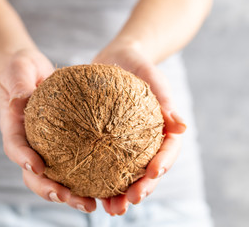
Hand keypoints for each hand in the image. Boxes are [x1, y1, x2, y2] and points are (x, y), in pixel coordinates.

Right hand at [0, 49, 95, 212]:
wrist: (30, 72)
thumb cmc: (21, 70)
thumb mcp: (17, 71)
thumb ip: (17, 84)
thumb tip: (20, 99)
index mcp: (14, 128)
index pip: (15, 147)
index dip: (24, 160)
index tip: (38, 167)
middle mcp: (28, 144)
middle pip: (35, 174)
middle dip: (50, 189)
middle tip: (70, 198)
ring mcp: (44, 147)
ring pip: (55, 176)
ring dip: (71, 193)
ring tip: (92, 204)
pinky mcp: (60, 145)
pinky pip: (72, 163)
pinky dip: (86, 177)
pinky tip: (105, 184)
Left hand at [92, 39, 186, 215]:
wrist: (118, 58)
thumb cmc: (140, 66)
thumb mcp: (153, 78)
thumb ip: (166, 100)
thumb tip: (182, 127)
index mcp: (162, 130)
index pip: (168, 152)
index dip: (162, 165)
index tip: (152, 174)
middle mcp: (145, 141)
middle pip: (147, 172)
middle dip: (140, 190)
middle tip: (128, 203)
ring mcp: (126, 143)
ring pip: (125, 174)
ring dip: (118, 194)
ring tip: (108, 208)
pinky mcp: (106, 140)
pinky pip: (102, 160)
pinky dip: (96, 177)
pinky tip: (84, 188)